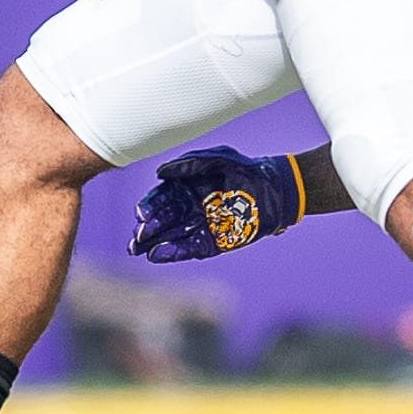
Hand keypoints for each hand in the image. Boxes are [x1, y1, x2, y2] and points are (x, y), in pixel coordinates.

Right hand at [130, 145, 305, 261]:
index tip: (141, 213)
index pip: (162, 198)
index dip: (149, 206)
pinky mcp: (215, 241)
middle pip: (163, 220)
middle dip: (146, 228)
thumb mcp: (218, 158)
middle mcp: (191, 208)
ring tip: (137, 249)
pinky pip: (191, 248)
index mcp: (187, 187)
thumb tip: (160, 173)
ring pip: (172, 236)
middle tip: (136, 236)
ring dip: (154, 243)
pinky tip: (158, 255)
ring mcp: (202, 226)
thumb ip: (189, 164)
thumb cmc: (246, 169)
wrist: (276, 188)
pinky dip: (174, 252)